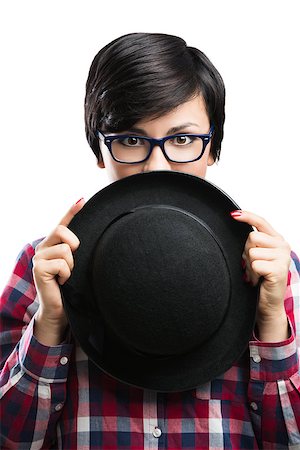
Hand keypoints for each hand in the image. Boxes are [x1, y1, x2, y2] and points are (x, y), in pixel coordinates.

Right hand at [32, 198, 84, 344]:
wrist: (60, 309)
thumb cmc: (71, 288)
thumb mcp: (77, 265)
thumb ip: (78, 251)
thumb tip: (96, 236)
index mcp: (53, 244)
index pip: (62, 223)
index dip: (71, 211)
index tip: (83, 200)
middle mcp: (43, 247)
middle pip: (62, 230)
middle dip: (73, 245)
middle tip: (72, 263)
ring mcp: (38, 257)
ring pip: (65, 249)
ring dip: (71, 266)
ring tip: (67, 276)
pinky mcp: (38, 268)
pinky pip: (62, 263)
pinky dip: (67, 274)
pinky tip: (62, 282)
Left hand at [231, 210, 290, 341]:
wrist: (268, 302)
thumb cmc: (260, 278)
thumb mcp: (256, 256)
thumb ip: (252, 243)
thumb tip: (236, 228)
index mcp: (277, 240)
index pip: (261, 222)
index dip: (247, 217)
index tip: (233, 214)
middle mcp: (282, 246)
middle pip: (251, 237)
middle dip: (246, 252)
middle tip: (252, 265)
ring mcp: (282, 257)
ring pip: (252, 252)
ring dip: (249, 265)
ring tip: (256, 274)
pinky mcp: (279, 269)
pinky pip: (254, 265)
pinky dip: (252, 274)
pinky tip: (258, 280)